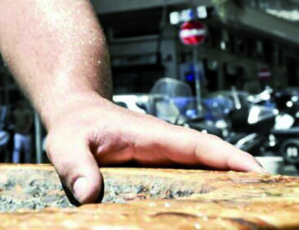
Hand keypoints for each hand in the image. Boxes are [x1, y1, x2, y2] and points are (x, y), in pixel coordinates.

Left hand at [43, 96, 264, 204]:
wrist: (73, 113)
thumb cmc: (72, 125)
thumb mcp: (66, 145)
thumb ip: (75, 167)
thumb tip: (88, 194)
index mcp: (151, 136)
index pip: (198, 145)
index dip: (228, 158)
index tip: (255, 171)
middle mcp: (165, 146)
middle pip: (212, 162)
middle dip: (238, 178)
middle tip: (262, 201)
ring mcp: (164, 158)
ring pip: (202, 173)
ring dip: (224, 188)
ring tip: (244, 212)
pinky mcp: (159, 169)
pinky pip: (188, 180)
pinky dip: (203, 193)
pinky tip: (210, 213)